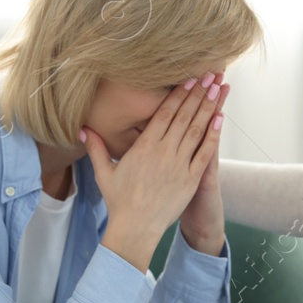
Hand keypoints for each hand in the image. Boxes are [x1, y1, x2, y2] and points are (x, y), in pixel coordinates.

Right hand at [82, 75, 224, 271]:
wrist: (135, 228)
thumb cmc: (119, 202)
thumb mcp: (104, 173)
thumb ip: (97, 148)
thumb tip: (83, 130)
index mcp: (143, 147)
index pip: (164, 114)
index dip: (178, 94)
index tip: (189, 79)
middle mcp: (162, 153)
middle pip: (183, 116)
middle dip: (198, 93)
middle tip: (210, 74)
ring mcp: (178, 166)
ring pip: (196, 130)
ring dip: (208, 107)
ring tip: (218, 88)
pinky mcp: (190, 180)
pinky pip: (204, 153)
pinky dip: (213, 136)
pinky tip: (220, 118)